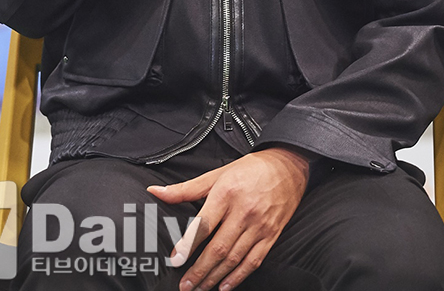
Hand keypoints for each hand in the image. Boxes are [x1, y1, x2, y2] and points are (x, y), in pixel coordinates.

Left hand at [147, 147, 309, 290]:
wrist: (288, 166)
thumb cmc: (249, 169)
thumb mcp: (217, 173)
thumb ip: (186, 188)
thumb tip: (155, 192)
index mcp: (226, 193)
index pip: (204, 224)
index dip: (188, 245)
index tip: (175, 260)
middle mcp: (243, 211)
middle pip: (218, 248)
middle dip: (199, 270)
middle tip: (184, 286)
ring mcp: (259, 225)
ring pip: (234, 258)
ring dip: (215, 277)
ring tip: (200, 289)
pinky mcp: (271, 235)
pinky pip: (253, 261)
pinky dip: (238, 277)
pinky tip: (225, 286)